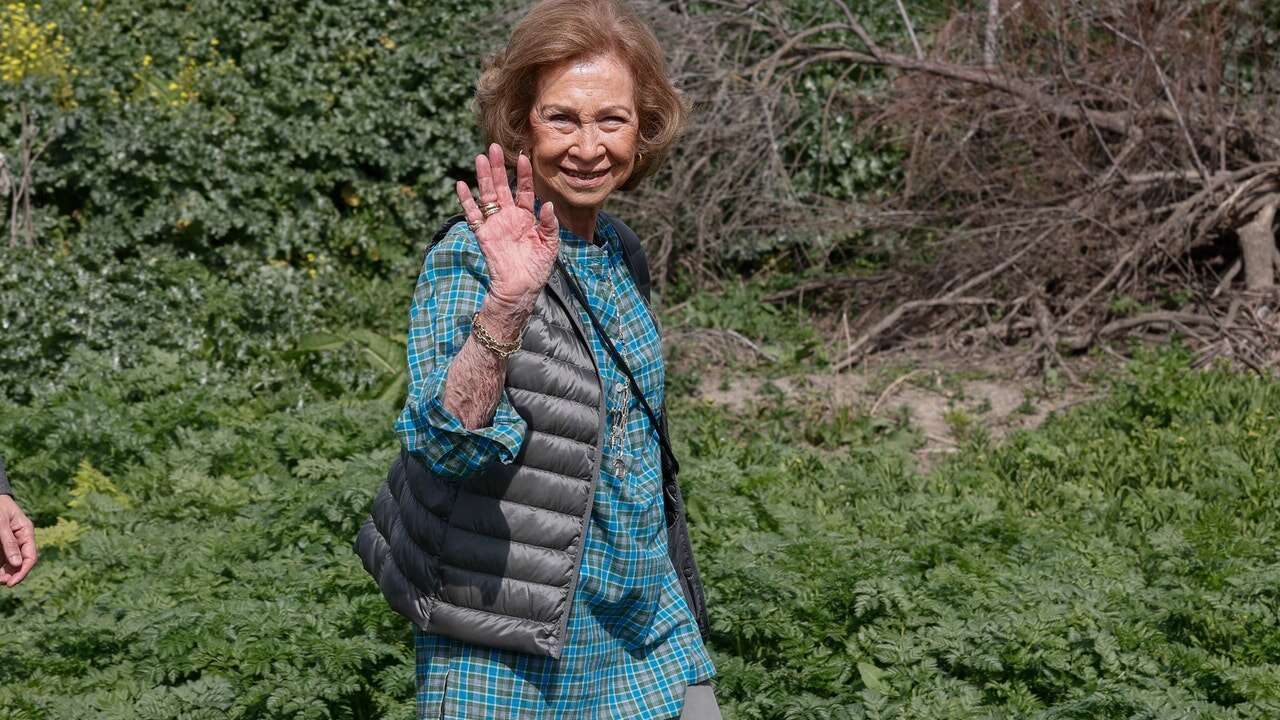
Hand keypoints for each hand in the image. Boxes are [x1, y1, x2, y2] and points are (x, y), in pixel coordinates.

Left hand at [0, 495, 35, 586]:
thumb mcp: (1, 524)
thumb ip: (9, 543)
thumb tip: (17, 563)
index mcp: (26, 533)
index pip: (30, 557)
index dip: (23, 571)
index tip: (12, 583)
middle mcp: (20, 539)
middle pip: (21, 562)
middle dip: (12, 574)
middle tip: (1, 582)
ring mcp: (10, 542)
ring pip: (11, 562)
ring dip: (5, 572)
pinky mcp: (1, 544)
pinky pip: (2, 558)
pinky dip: (0, 566)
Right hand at [456, 143, 559, 310]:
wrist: (520, 289)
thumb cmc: (537, 269)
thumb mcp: (549, 246)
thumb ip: (549, 225)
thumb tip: (548, 205)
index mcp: (527, 217)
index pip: (525, 190)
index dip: (523, 174)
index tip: (523, 157)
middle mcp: (509, 217)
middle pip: (502, 187)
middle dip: (498, 167)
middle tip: (493, 147)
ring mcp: (495, 224)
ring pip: (487, 195)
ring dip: (483, 177)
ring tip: (480, 158)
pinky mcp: (483, 234)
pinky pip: (472, 215)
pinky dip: (466, 200)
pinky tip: (460, 185)